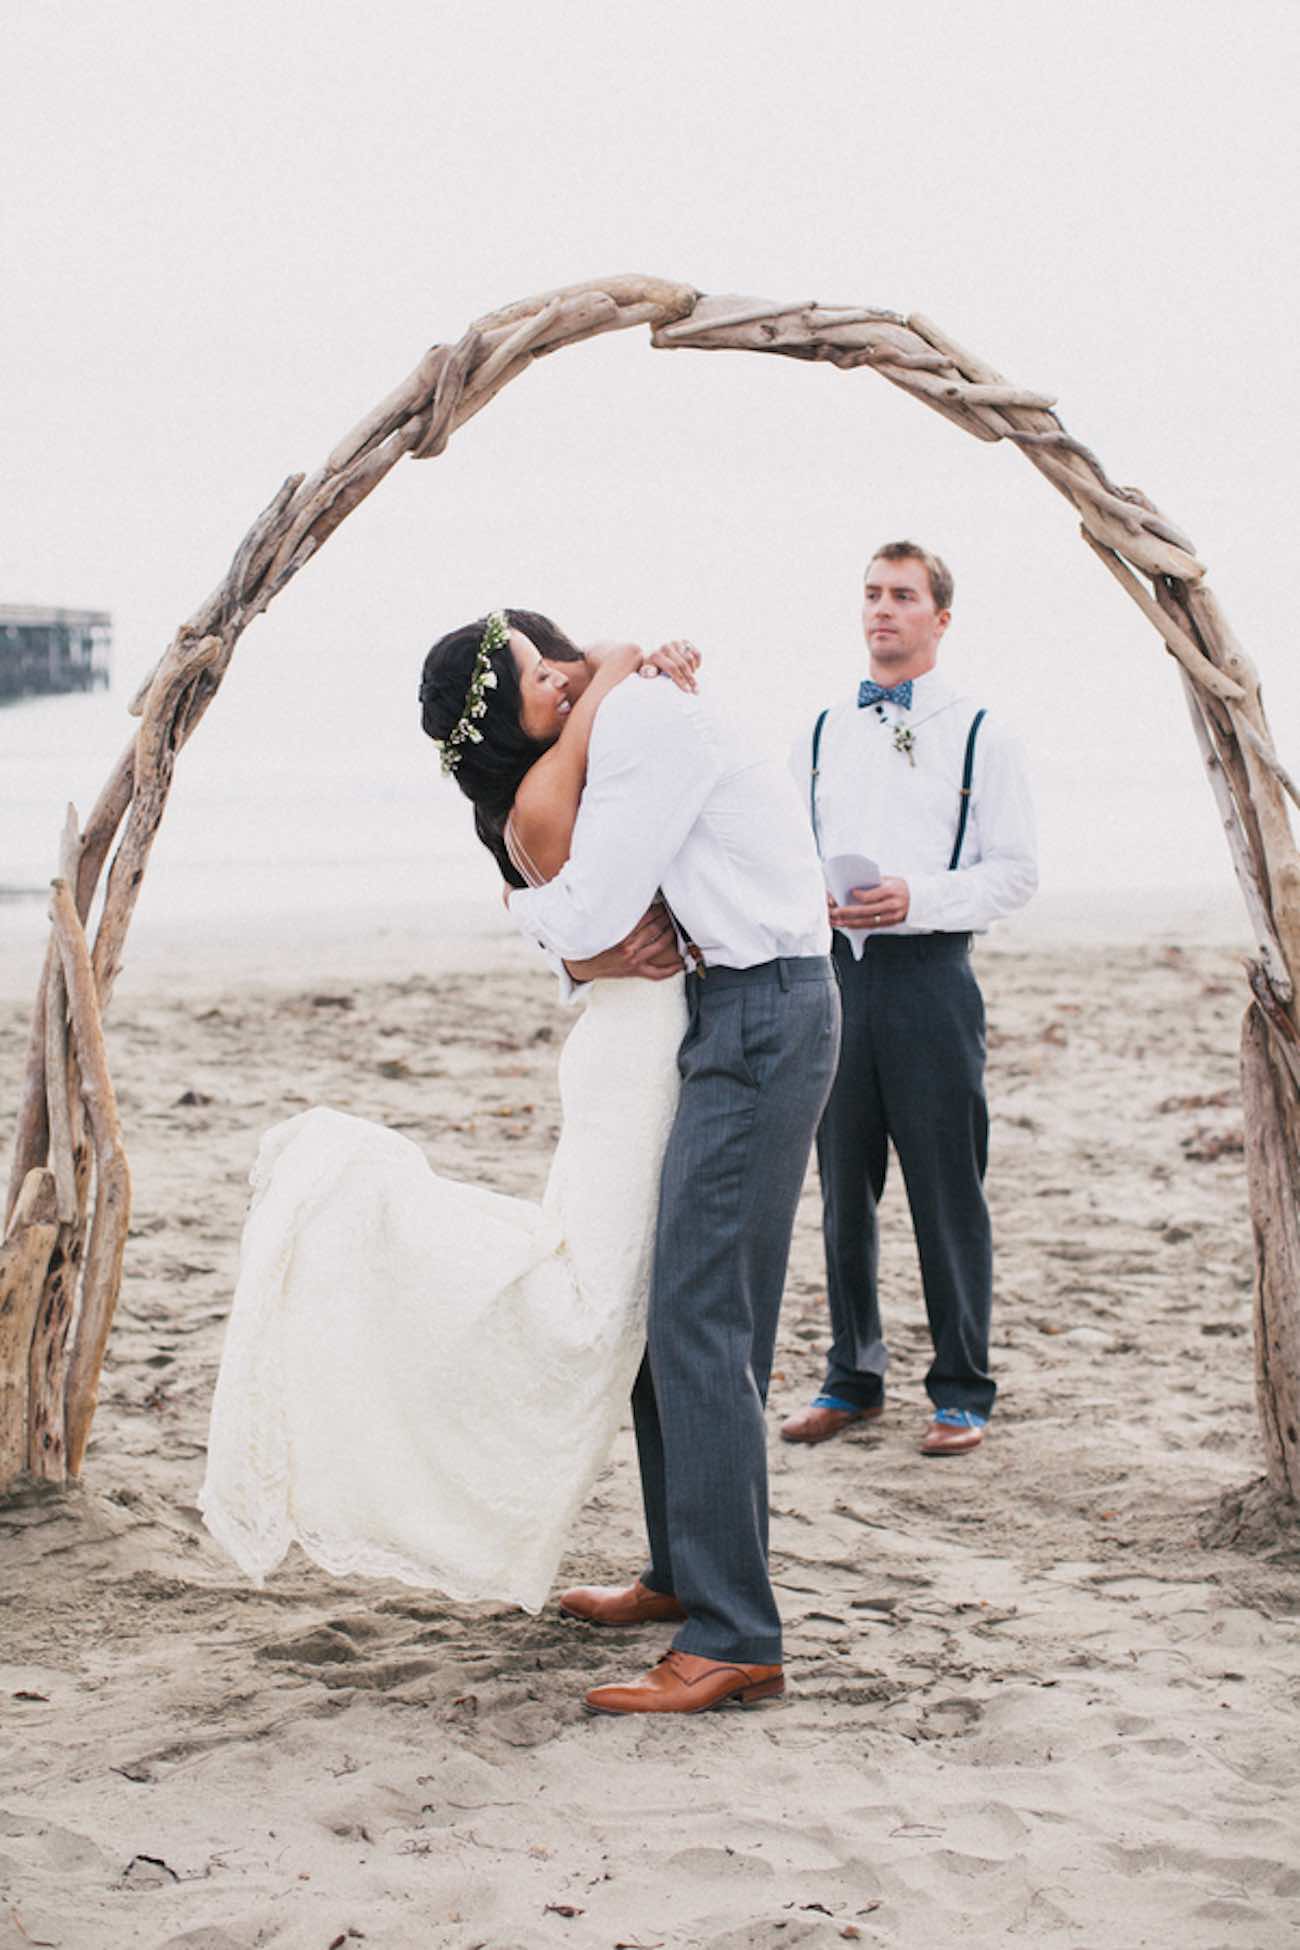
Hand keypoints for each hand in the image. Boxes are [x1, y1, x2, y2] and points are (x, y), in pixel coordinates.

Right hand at [563, 899, 684, 982]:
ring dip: (670, 932)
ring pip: (660, 944)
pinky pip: (657, 973)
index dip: (656, 908)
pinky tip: (680, 963)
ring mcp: (634, 960)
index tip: (661, 902)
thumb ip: (616, 913)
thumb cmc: (590, 944)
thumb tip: (629, 899)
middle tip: (670, 910)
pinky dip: (671, 969)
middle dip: (665, 917)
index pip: (645, 916)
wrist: (581, 965)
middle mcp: (628, 947)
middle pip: (655, 927)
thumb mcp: (600, 924)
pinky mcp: (635, 971)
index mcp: (619, 933)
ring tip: (674, 925)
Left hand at [638, 638, 700, 692]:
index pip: (672, 668)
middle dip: (690, 679)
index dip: (680, 680)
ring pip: (690, 659)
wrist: (651, 655)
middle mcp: (666, 647)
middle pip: (683, 664)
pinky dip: (697, 663)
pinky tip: (694, 670)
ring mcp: (676, 643)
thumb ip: (648, 673)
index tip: (687, 690)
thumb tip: (652, 673)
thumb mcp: (645, 672)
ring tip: (691, 680)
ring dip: (693, 671)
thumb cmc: (650, 668)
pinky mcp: (684, 642)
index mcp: (656, 655)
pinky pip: (696, 653)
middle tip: (696, 691)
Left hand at [829, 876, 909, 929]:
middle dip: (847, 912)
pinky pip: (871, 926)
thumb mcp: (890, 880)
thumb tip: (852, 887)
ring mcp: (892, 917)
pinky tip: (846, 924)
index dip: (860, 895)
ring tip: (836, 921)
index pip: (873, 895)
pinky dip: (857, 926)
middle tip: (834, 911)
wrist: (919, 899)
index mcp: (892, 891)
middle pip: (866, 911)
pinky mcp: (890, 924)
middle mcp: (893, 906)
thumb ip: (874, 884)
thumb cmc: (900, 887)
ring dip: (849, 922)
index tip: (849, 892)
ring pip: (867, 922)